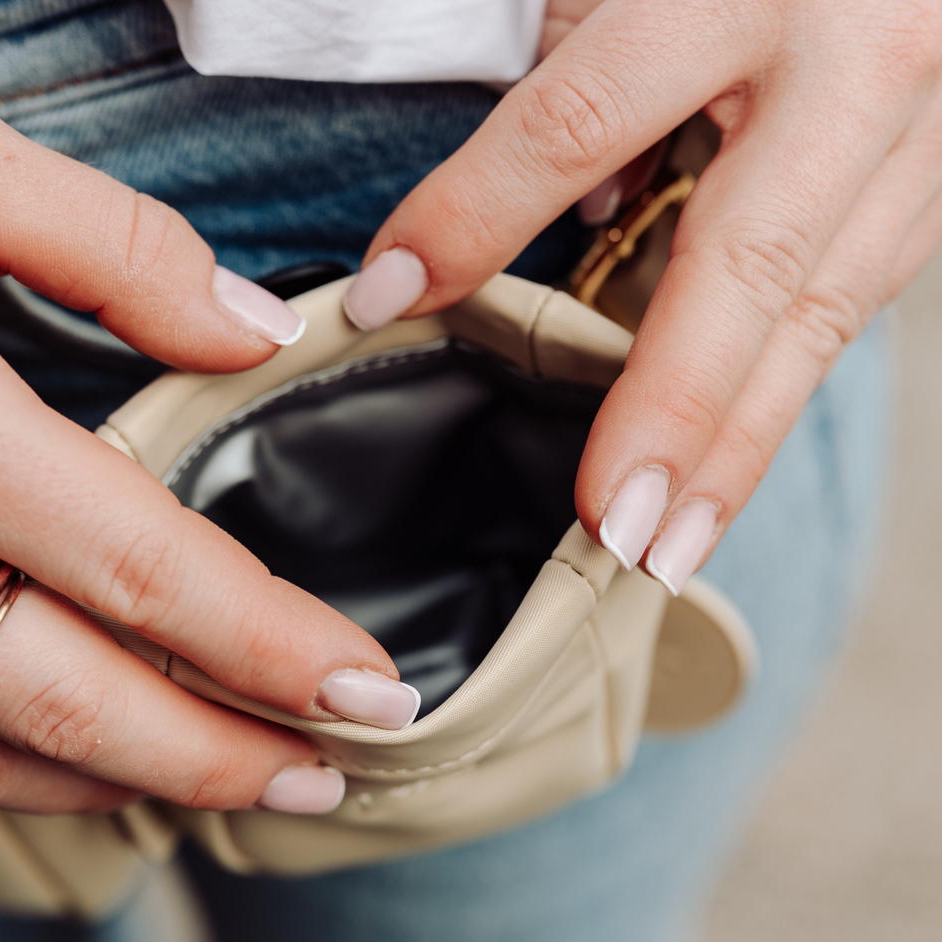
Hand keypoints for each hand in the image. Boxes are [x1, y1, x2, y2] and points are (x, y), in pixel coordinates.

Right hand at [0, 88, 418, 815]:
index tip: (370, 691)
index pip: (147, 571)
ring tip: (227, 784)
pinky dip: (0, 768)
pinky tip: (77, 759)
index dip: (272, 648)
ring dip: (116, 785)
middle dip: (215, 759)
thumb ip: (120, 251)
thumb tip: (258, 334)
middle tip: (324, 776)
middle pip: (73, 702)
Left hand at [344, 0, 941, 593]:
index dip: (476, 216)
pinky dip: (777, 392)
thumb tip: (563, 211)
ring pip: (819, 313)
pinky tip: (726, 465)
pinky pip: (850, 302)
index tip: (390, 296)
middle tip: (615, 527)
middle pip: (746, 265)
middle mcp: (852, 59)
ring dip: (739, 444)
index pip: (578, 122)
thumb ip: (587, 65)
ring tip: (673, 545)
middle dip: (671, 409)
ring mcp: (918, 129)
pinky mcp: (933, 183)